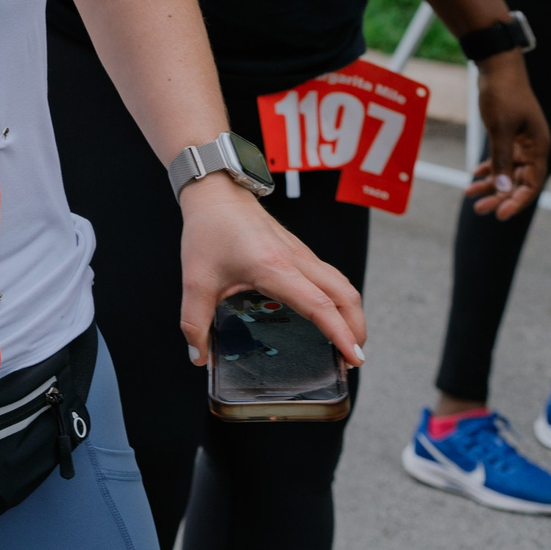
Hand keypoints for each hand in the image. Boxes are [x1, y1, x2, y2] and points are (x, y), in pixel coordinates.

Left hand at [177, 180, 366, 370]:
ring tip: (347, 342)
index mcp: (274, 268)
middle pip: (345, 297)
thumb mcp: (195, 279)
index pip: (319, 306)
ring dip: (352, 314)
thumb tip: (198, 357)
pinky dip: (340, 300)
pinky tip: (328, 314)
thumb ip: (194, 321)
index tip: (354, 358)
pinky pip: (331, 278)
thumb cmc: (208, 229)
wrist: (215, 190)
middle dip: (357, 330)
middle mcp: (297, 260)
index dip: (341, 334)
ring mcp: (302, 254)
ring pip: (343, 285)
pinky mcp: (300, 251)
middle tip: (352, 360)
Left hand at [462, 49, 549, 218]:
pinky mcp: (510, 135)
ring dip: (491, 184)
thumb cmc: (503, 95)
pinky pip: (501, 158)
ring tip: (469, 193)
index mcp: (539, 147)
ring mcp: (522, 142)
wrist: (497, 67)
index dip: (517, 201)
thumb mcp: (500, 129)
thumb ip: (501, 159)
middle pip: (518, 181)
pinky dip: (489, 167)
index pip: (532, 184)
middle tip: (478, 209)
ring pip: (507, 171)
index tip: (499, 214)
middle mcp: (534, 148)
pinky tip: (474, 175)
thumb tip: (502, 189)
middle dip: (499, 196)